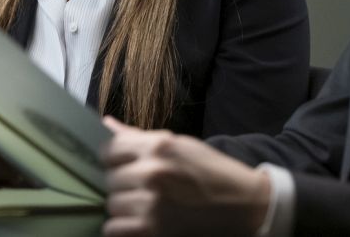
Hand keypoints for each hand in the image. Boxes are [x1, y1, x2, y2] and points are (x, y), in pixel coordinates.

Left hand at [100, 117, 271, 236]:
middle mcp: (152, 172)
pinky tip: (138, 222)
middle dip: (120, 183)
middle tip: (138, 187)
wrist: (244, 205)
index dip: (113, 158)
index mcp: (159, 146)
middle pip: (109, 178)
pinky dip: (123, 228)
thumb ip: (140, 137)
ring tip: (141, 205)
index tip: (121, 165)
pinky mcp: (154, 230)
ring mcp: (152, 204)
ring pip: (111, 204)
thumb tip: (106, 123)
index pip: (109, 148)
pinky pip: (114, 229)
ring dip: (123, 206)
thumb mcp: (180, 145)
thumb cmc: (212, 171)